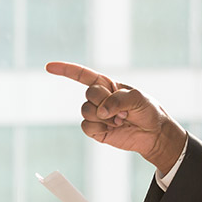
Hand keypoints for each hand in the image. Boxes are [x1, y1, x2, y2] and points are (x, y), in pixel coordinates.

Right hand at [45, 61, 187, 175]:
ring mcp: (96, 115)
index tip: (49, 67)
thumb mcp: (137, 98)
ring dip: (105, 117)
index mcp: (107, 85)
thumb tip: (100, 112)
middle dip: (105, 101)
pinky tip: (113, 128)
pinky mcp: (95, 130)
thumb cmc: (147, 110)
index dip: (65, 70)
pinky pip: (87, 126)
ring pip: (86, 111)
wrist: (152, 134)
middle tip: (122, 109)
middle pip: (88, 94)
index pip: (82, 75)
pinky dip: (100, 127)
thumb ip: (117, 100)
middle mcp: (99, 98)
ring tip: (120, 120)